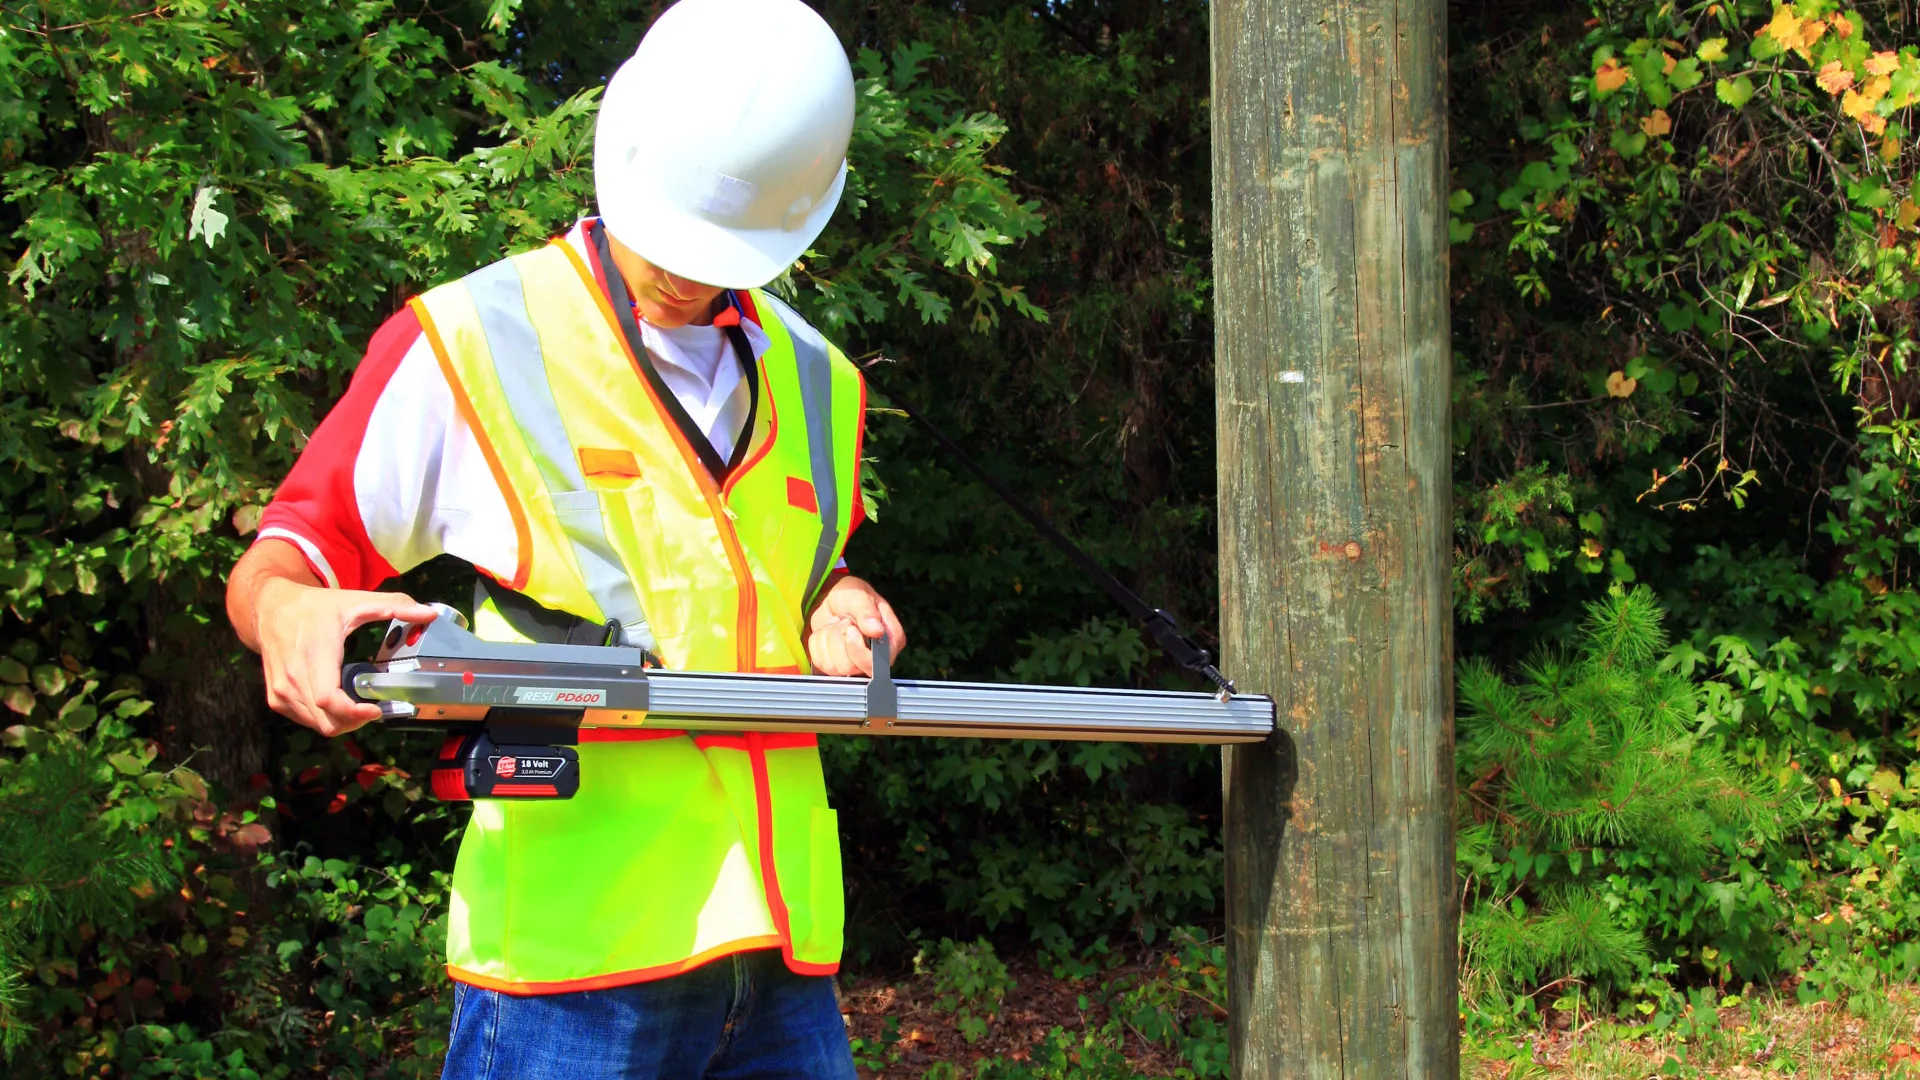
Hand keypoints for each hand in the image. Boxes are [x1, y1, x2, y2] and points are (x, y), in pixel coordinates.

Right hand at [253, 578, 439, 736]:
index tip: (376, 709)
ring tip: (359, 703)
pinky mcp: (276, 698)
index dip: (354, 713)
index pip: (329, 699)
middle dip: (357, 720)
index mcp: (315, 653)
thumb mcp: (355, 601)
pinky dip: (325, 718)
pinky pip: (306, 720)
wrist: (271, 608)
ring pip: (318, 725)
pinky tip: (338, 700)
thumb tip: (430, 614)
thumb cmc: (313, 606)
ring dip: (342, 721)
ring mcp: (281, 691)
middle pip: (328, 720)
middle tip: (374, 707)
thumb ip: (395, 606)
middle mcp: (293, 676)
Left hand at [804, 574, 904, 676]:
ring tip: (835, 624)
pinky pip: (820, 662)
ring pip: (833, 667)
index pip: (876, 664)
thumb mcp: (860, 596)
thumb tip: (877, 631)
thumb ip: (867, 612)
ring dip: (827, 640)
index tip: (850, 629)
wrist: (833, 598)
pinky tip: (826, 632)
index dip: (858, 650)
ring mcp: (854, 664)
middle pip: (850, 668)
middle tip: (843, 621)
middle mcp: (874, 658)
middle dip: (839, 640)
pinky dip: (818, 643)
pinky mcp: (835, 665)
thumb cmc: (852, 596)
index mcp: (890, 642)